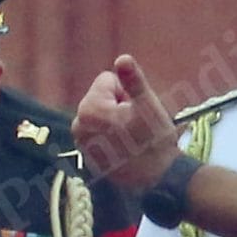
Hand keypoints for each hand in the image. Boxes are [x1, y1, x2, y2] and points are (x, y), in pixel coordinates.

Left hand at [70, 55, 181, 193]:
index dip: (126, 92)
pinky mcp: (86, 155)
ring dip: (116, 120)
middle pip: (102, 97)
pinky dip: (111, 136)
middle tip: (135, 125)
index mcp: (89, 109)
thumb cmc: (155, 140)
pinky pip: (100, 132)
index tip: (135, 110)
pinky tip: (124, 149)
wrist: (157, 179)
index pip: (107, 80)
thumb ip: (133, 80)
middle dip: (119, 105)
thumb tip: (122, 57)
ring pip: (102, 114)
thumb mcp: (148, 105)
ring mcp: (80, 142)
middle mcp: (78, 124)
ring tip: (131, 137)